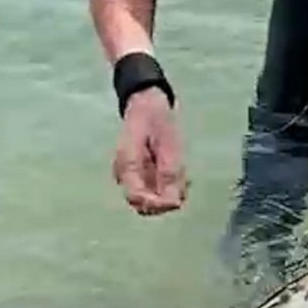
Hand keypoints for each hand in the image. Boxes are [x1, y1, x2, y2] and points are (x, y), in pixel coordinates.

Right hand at [111, 88, 187, 214]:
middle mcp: (124, 173)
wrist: (147, 102)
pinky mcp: (139, 172)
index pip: (136, 198)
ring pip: (151, 197)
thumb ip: (169, 173)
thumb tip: (174, 203)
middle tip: (183, 182)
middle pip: (143, 203)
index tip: (177, 201)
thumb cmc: (157, 118)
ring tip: (183, 173)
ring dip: (170, 191)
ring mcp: (130, 174)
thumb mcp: (168, 143)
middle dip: (166, 199)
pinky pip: (154, 188)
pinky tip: (179, 172)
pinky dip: (169, 184)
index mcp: (126, 163)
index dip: (157, 205)